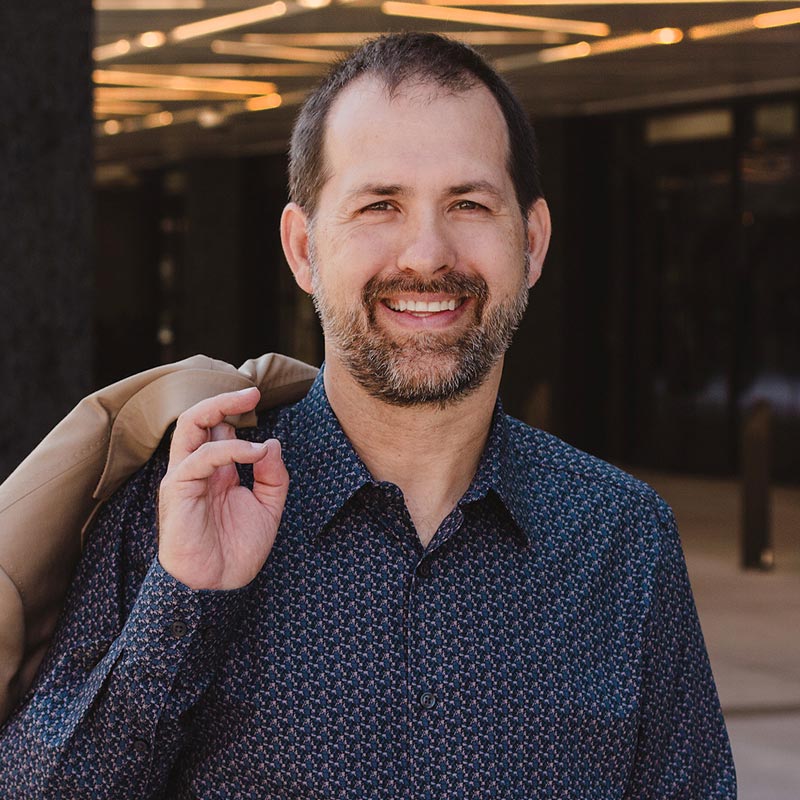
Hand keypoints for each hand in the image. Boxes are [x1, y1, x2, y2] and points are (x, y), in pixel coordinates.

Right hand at [157, 387, 288, 589]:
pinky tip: (255, 452)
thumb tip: (271, 442)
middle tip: (251, 392)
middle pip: (198, 420)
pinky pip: (200, 458)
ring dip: (218, 409)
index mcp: (217, 471)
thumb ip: (273, 476)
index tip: (257, 399)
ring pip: (189, 427)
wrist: (219, 587)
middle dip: (223, 400)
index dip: (235, 411)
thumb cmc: (239, 550)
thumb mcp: (268, 508)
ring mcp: (185, 477)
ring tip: (248, 403)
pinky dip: (230, 448)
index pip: (218, 429)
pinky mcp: (178, 490)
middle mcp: (198, 469)